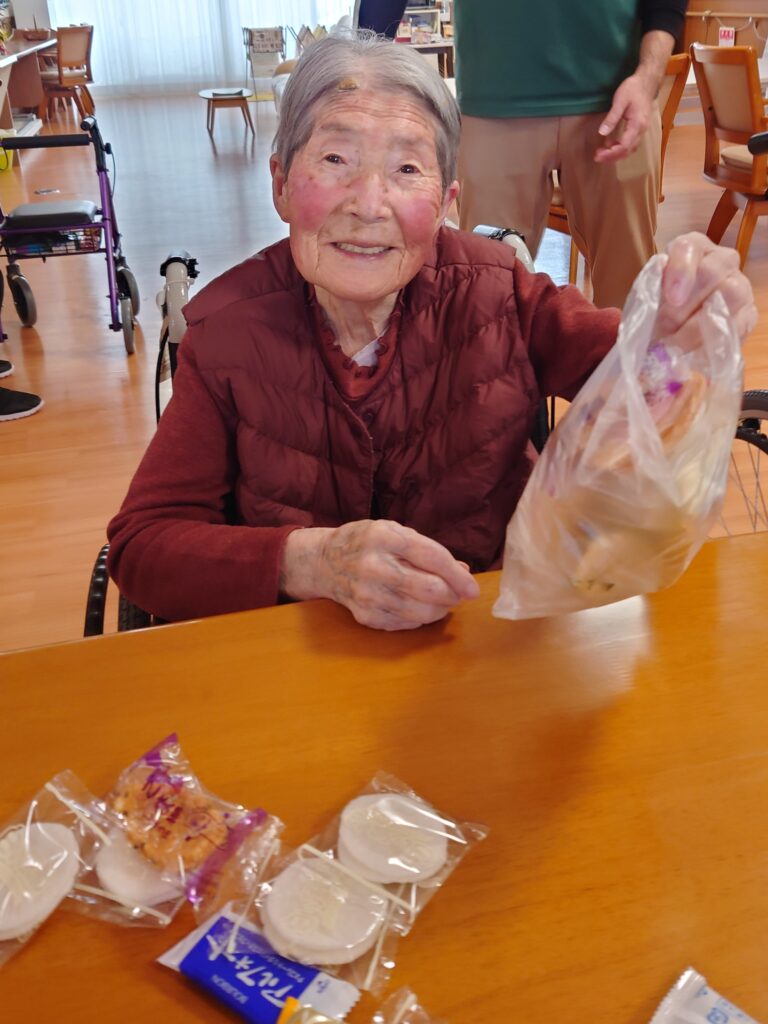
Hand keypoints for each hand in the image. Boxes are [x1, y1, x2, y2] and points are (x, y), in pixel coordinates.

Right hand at [280, 520, 479, 630]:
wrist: (324, 562)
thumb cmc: (366, 543)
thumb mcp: (395, 532)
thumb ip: (428, 549)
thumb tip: (462, 572)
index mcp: (384, 537)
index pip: (431, 557)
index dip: (457, 576)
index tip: (472, 589)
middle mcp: (373, 566)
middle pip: (427, 589)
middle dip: (452, 595)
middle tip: (458, 594)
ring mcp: (366, 593)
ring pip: (419, 612)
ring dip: (439, 610)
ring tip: (442, 601)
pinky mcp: (364, 615)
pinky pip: (404, 624)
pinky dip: (419, 619)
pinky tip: (419, 607)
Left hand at [594, 74, 654, 163]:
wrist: (646, 81)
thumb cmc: (633, 89)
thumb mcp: (620, 101)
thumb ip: (612, 118)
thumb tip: (602, 133)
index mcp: (637, 124)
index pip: (624, 146)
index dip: (611, 154)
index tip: (598, 155)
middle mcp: (641, 130)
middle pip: (627, 151)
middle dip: (612, 157)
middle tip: (597, 157)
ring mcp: (642, 130)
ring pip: (630, 149)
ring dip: (616, 154)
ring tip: (602, 153)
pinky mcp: (639, 128)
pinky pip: (631, 143)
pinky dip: (620, 148)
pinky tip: (610, 145)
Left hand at [654, 233, 756, 346]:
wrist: (675, 333)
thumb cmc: (658, 311)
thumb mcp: (647, 302)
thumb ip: (646, 297)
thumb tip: (642, 300)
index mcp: (690, 249)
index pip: (688, 247)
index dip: (680, 271)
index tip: (672, 298)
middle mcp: (720, 260)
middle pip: (712, 272)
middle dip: (686, 306)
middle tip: (667, 329)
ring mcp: (739, 285)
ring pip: (731, 295)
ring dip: (700, 325)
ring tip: (678, 345)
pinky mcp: (748, 313)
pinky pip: (740, 324)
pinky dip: (716, 341)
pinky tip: (696, 352)